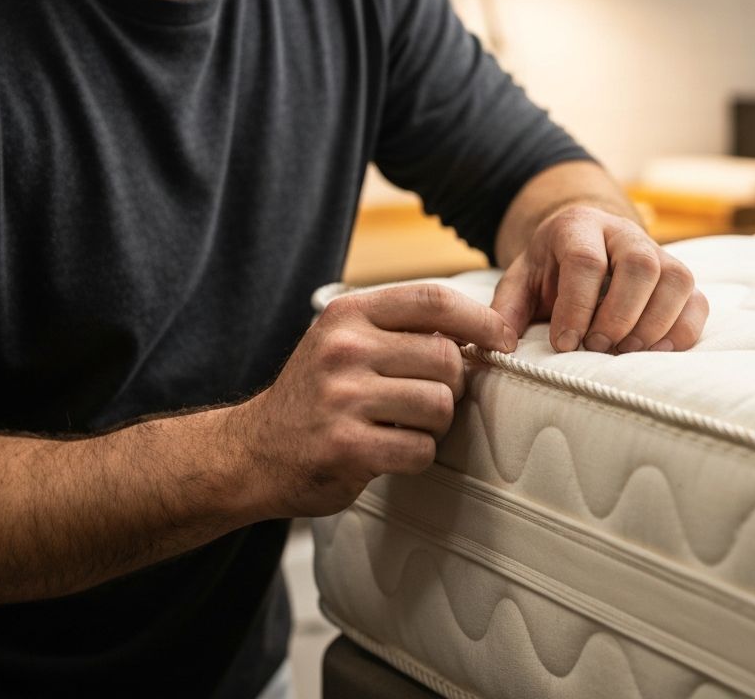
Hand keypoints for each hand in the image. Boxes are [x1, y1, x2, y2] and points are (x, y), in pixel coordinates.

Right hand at [233, 283, 516, 518]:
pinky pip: (419, 449)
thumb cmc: (314, 393)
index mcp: (348, 314)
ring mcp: (343, 398)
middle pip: (446, 358)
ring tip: (405, 425)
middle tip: (433, 398)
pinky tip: (389, 451)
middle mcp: (344, 349)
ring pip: (439, 406)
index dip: (479, 319)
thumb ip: (399, 328)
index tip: (502, 338)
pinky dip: (416, 455)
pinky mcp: (346, 447)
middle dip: (453, 385)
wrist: (252, 451)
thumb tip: (478, 328)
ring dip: (435, 424)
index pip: (433, 300)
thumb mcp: (344, 340)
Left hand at [491, 205, 707, 355]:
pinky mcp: (680, 278)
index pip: (586, 260)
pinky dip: (681, 332)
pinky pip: (697, 302)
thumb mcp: (522, 279)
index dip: (577, 306)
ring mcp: (659, 252)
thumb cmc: (550, 268)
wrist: (583, 243)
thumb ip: (507, 307)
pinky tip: (654, 352)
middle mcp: (624, 233)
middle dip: (619, 314)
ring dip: (653, 324)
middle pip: (639, 265)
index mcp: (579, 227)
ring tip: (624, 352)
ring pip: (676, 279)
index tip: (565, 343)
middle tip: (597, 347)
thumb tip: (502, 344)